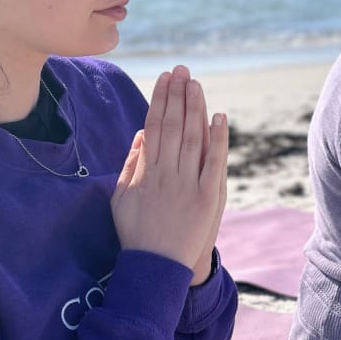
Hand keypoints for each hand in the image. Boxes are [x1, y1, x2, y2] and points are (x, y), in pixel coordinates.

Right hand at [111, 66, 228, 281]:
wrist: (158, 268)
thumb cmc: (137, 233)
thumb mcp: (121, 199)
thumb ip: (131, 165)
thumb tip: (140, 134)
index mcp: (145, 173)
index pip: (153, 126)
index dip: (159, 100)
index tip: (164, 78)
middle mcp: (166, 175)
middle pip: (172, 126)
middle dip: (177, 95)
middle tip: (181, 70)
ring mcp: (188, 185)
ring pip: (192, 138)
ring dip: (194, 108)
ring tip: (195, 83)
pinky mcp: (208, 197)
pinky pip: (214, 162)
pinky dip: (218, 138)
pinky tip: (219, 115)